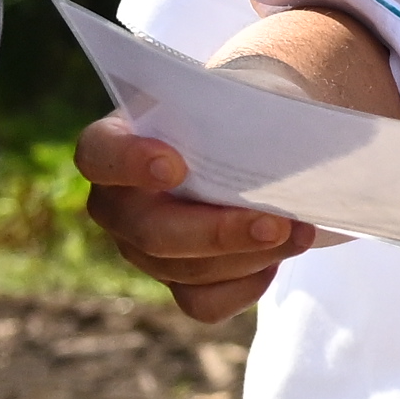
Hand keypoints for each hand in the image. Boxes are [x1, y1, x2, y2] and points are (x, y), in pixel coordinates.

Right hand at [76, 116, 328, 322]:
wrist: (252, 137)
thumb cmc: (237, 110)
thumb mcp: (236, 95)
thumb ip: (239, 112)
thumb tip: (284, 146)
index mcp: (116, 144)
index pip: (98, 153)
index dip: (128, 163)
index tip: (174, 166)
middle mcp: (118, 204)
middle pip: (149, 231)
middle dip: (217, 232)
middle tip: (275, 223)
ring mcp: (142, 249)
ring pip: (184, 271)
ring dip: (249, 256)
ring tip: (300, 232)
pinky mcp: (177, 282)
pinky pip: (204, 303)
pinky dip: (246, 285)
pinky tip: (275, 259)